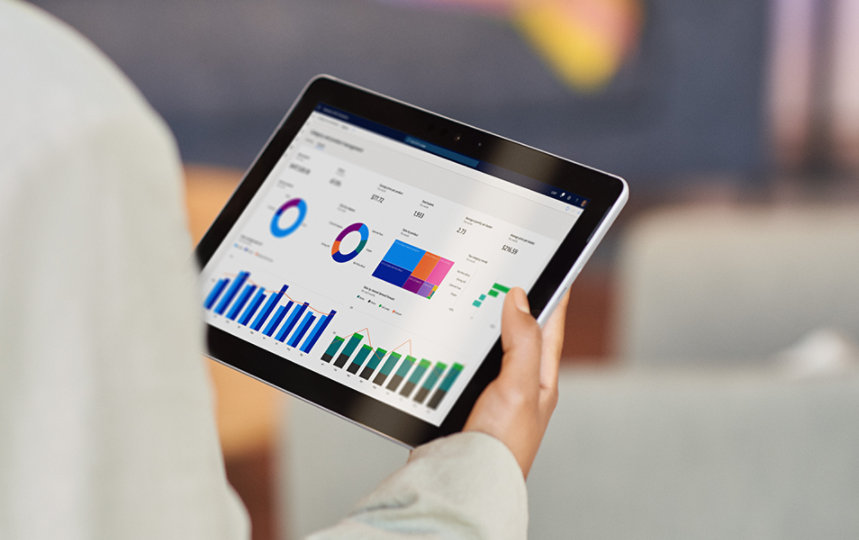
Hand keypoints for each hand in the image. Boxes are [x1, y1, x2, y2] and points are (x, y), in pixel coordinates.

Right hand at [463, 286, 568, 477]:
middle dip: (512, 305)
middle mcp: (518, 387)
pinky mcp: (465, 403)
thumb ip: (521, 341)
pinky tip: (446, 343)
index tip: (555, 268)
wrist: (463, 483)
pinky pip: (463, 367)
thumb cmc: (500, 446)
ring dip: (480, 329)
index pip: (550, 327)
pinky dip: (456, 351)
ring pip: (487, 350)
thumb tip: (519, 299)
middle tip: (506, 274)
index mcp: (540, 380)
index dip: (553, 296)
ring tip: (475, 300)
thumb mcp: (518, 386)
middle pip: (517, 334)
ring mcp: (491, 396)